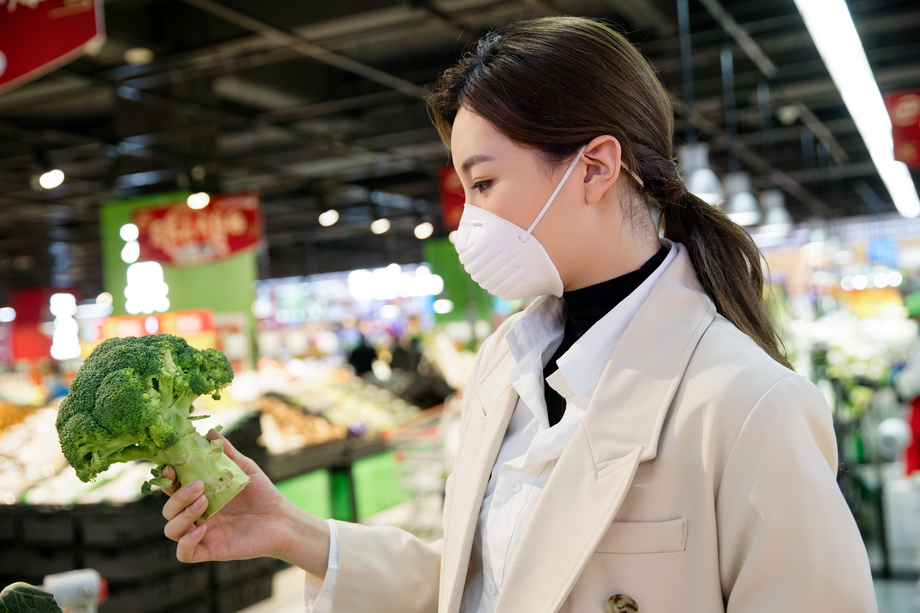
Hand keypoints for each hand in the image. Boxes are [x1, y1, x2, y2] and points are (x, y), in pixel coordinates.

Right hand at [160, 429, 328, 574]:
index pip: (172, 489)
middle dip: (178, 497)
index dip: (166, 480)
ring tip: (205, 503)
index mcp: (200, 495)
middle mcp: (196, 515)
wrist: (281, 519)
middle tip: (200, 486)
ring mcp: (201, 534)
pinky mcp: (209, 550)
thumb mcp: (245, 470)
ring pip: (171, 530)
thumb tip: (210, 432)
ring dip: (182, 516)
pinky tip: (202, 528)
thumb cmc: (263, 494)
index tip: (170, 468)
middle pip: (168, 509)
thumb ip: (227, 453)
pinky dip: (186, 542)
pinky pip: (183, 554)